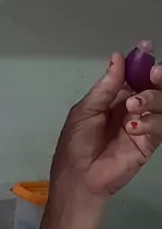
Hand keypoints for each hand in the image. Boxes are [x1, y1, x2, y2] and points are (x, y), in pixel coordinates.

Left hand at [52, 48, 161, 199]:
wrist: (79, 179)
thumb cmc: (75, 146)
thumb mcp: (85, 111)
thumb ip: (105, 86)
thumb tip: (118, 58)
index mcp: (114, 99)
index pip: (134, 76)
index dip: (141, 62)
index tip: (146, 48)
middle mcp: (132, 109)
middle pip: (154, 86)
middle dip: (156, 76)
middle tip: (153, 73)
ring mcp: (143, 125)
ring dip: (154, 97)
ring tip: (135, 105)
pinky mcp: (149, 143)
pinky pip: (161, 125)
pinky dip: (152, 121)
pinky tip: (133, 126)